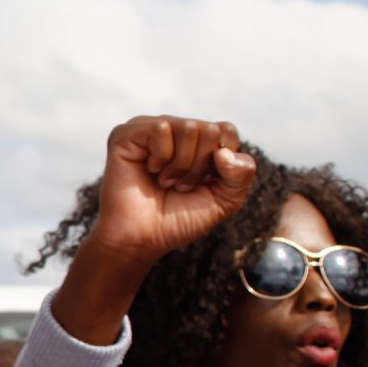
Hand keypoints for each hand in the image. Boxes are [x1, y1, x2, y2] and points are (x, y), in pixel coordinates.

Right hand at [88, 116, 256, 265]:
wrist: (141, 239)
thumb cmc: (178, 219)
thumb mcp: (225, 201)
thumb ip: (241, 175)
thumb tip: (224, 152)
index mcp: (195, 141)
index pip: (226, 130)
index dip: (222, 162)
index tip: (203, 184)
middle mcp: (173, 130)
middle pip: (209, 129)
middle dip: (200, 166)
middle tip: (180, 186)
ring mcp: (148, 129)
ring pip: (188, 127)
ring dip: (181, 165)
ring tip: (165, 181)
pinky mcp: (126, 134)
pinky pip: (161, 129)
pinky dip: (161, 157)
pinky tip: (149, 170)